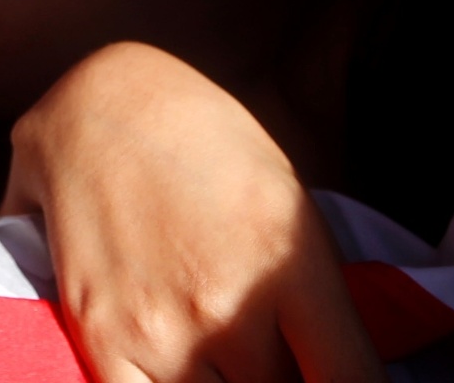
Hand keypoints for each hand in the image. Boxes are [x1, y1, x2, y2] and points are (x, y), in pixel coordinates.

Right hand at [4, 43, 382, 382]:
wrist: (101, 98)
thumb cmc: (207, 136)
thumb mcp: (287, 194)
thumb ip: (312, 287)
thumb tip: (333, 362)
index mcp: (290, 258)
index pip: (352, 378)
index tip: (348, 381)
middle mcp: (229, 304)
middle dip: (286, 375)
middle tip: (275, 345)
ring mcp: (162, 329)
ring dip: (228, 382)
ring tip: (222, 345)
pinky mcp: (102, 337)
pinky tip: (178, 366)